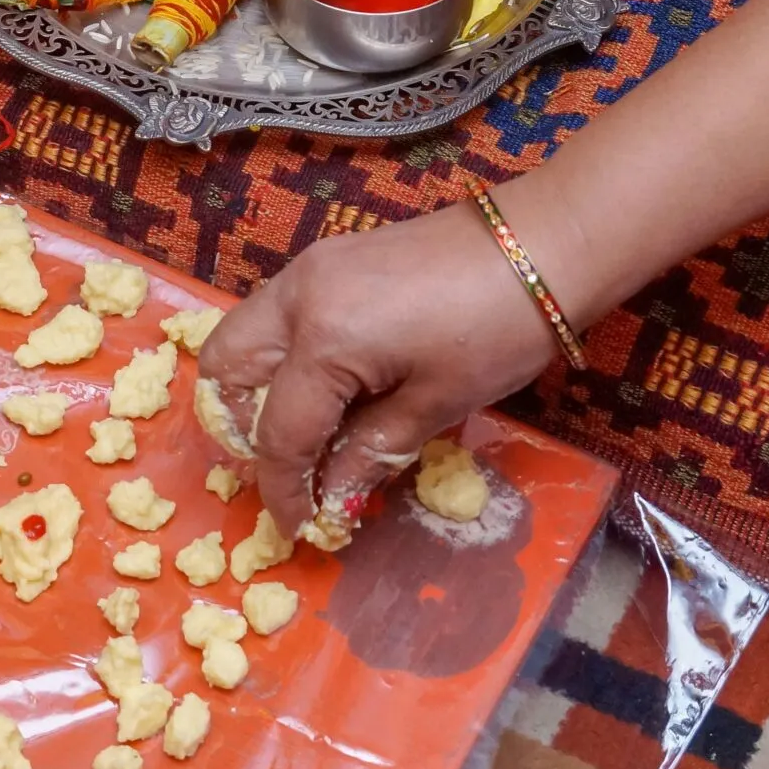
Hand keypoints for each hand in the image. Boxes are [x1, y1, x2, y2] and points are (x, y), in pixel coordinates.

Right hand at [196, 202, 556, 533]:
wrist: (544, 242)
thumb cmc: (499, 329)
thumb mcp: (436, 404)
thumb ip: (370, 452)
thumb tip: (331, 499)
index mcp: (323, 340)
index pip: (278, 433)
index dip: (283, 489)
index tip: (298, 527)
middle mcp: (295, 298)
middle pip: (225, 371)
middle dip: (241, 429)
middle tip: (287, 467)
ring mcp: (305, 271)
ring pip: (239, 336)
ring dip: (252, 390)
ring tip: (301, 430)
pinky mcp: (325, 260)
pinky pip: (272, 315)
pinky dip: (277, 358)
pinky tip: (325, 387)